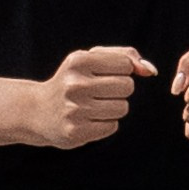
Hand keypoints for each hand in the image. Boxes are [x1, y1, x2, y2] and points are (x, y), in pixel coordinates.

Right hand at [31, 44, 151, 147]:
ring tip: (94, 106)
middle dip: (120, 90)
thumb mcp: (91, 58)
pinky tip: (88, 119)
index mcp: (78, 61)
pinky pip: (112, 126)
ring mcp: (74, 110)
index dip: (121, 71)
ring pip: (123, 108)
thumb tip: (150, 70)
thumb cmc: (72, 81)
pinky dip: (106, 123)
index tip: (105, 74)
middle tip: (100, 92)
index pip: (126, 65)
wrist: (37, 111)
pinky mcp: (76, 132)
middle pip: (127, 87)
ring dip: (114, 108)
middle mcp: (75, 84)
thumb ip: (125, 56)